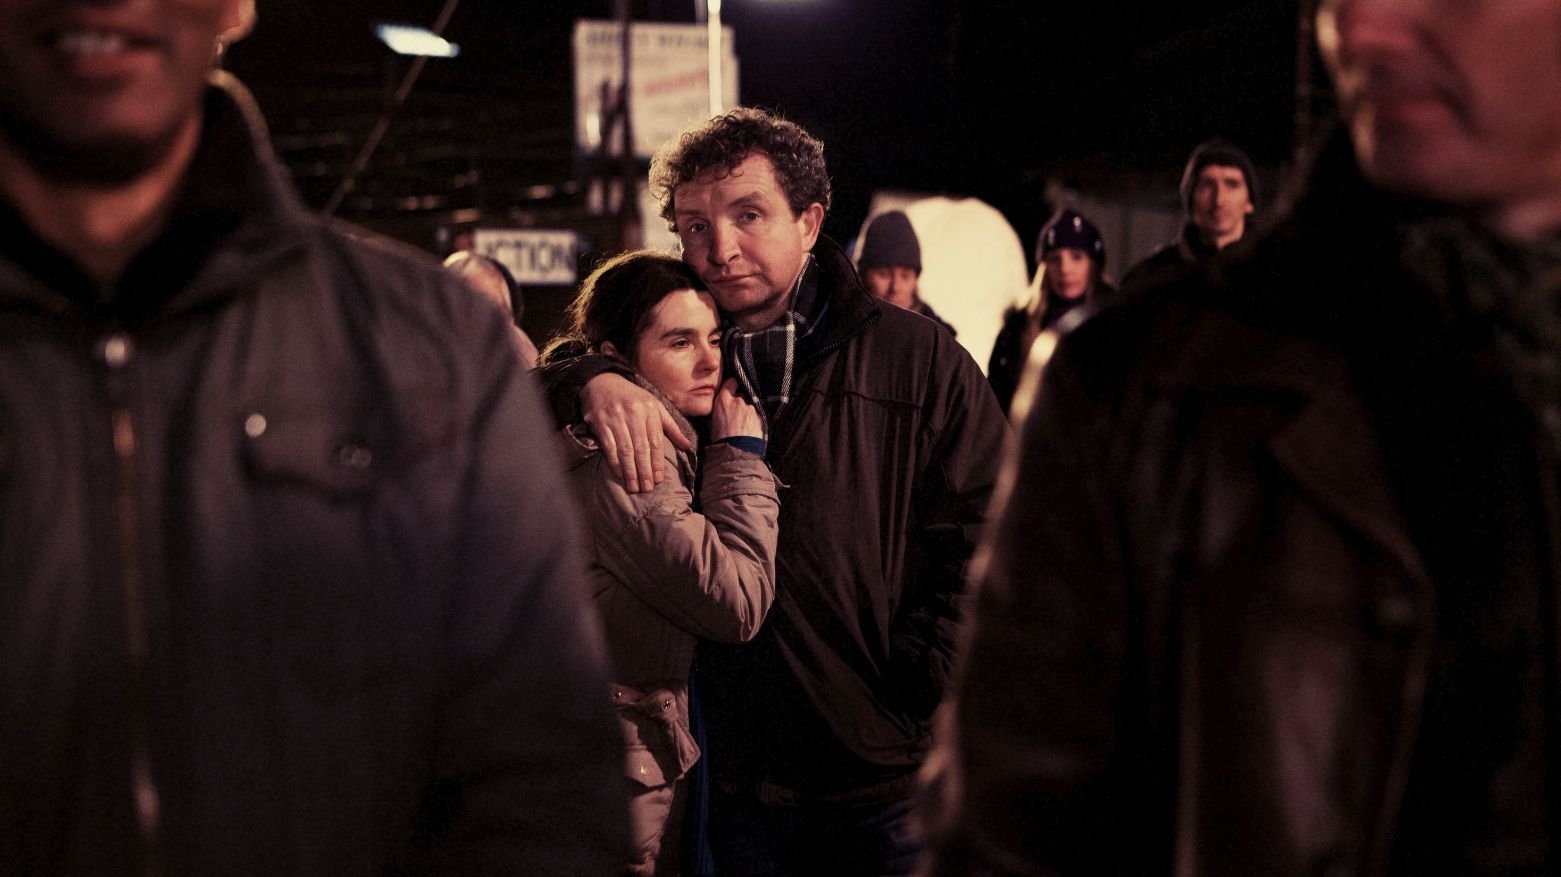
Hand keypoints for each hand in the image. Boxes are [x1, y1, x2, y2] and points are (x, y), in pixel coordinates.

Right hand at [581, 373, 691, 491]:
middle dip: (645, 470)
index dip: (658, 462)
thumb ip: (671, 427)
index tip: (659, 479)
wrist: (601, 381)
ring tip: (634, 487)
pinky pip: (608, 445)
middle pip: (641, 447)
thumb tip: (687, 446)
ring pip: (625, 449)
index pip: (656, 441)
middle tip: (647, 488)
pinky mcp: (600, 422)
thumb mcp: (655, 406)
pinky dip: (614, 461)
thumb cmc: (632, 397)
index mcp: (650, 410)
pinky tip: (619, 473)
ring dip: (630, 470)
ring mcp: (616, 417)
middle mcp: (633, 413)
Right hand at [710, 378, 762, 440]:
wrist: (736, 452)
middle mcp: (738, 400)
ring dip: (746, 414)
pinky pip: (756, 416)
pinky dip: (753, 421)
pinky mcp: (760, 417)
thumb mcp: (712, 423)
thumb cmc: (720, 440)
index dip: (732, 385)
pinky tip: (749, 431)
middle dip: (738, 404)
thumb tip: (721, 410)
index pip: (730, 382)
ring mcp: (751, 408)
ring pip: (749, 407)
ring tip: (742, 427)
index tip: (732, 388)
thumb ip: (719, 411)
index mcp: (723, 400)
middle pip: (740, 397)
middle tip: (735, 417)